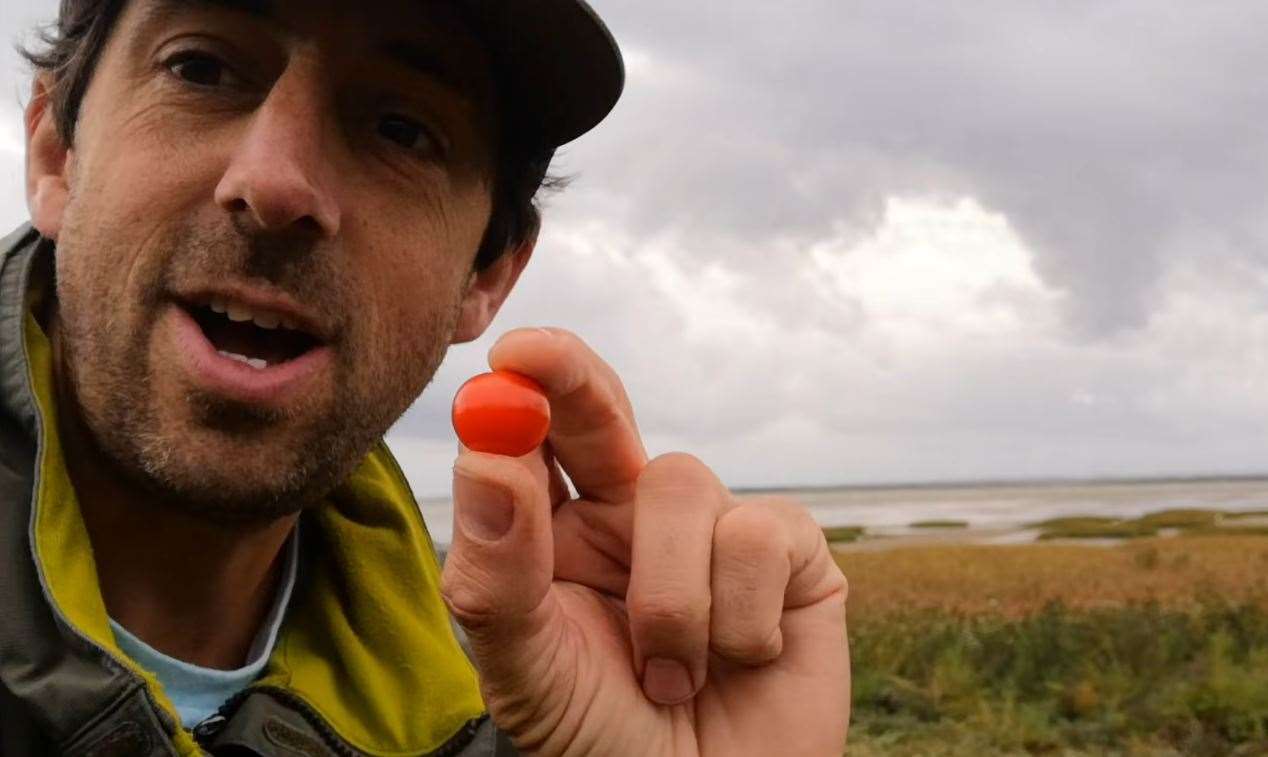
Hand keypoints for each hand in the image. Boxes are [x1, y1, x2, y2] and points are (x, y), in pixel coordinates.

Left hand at [441, 328, 849, 755]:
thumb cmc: (602, 742)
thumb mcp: (530, 674)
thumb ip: (499, 575)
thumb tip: (486, 457)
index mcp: (560, 534)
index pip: (535, 441)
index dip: (526, 386)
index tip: (507, 354)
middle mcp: (633, 517)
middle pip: (603, 415)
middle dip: (573, 382)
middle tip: (536, 357)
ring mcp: (712, 529)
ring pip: (682, 485)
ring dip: (668, 598)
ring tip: (671, 677)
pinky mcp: (789, 554)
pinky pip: (760, 535)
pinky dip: (739, 616)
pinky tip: (742, 660)